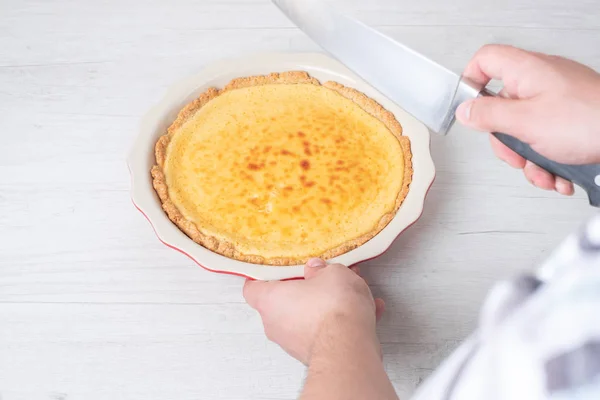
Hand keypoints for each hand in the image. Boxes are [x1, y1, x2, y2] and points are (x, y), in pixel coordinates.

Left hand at [243, 259, 384, 364]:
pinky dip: (341, 324)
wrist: (350, 347)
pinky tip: (365, 312)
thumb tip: (316, 270)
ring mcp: (292, 343)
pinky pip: (324, 334)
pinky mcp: (312, 355)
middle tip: (323, 279)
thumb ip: (322, 270)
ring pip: (307, 319)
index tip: (275, 270)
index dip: (263, 277)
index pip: (252, 288)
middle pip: (283, 303)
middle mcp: (275, 324)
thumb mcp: (332, 273)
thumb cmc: (332, 308)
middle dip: (304, 291)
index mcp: (270, 300)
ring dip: (326, 307)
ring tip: (352, 295)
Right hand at [456, 44, 599, 194]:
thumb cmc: (589, 122)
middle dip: (506, 141)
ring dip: (529, 159)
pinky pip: (545, 139)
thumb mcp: (525, 122)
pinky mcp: (570, 119)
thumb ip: (488, 115)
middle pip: (501, 107)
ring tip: (542, 170)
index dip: (471, 81)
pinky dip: (547, 161)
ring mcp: (557, 100)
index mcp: (527, 71)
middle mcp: (541, 82)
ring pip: (524, 131)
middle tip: (515, 154)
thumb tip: (465, 110)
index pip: (485, 60)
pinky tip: (557, 173)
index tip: (469, 108)